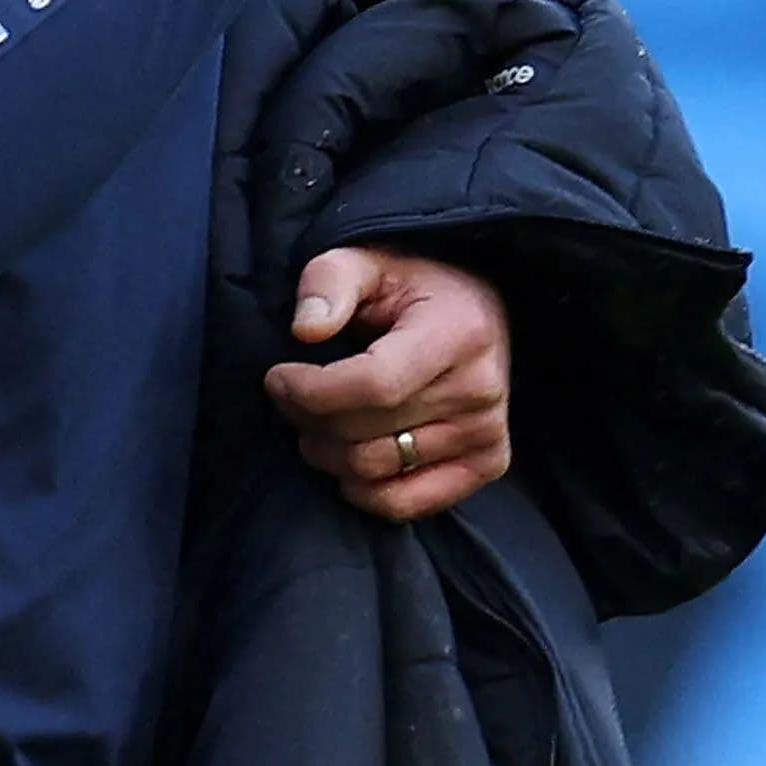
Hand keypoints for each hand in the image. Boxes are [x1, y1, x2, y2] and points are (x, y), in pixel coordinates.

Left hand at [263, 246, 513, 523]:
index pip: (373, 385)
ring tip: (316, 422)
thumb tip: (306, 329)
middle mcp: (481, 389)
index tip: (277, 377)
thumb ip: (330, 280)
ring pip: (375, 472)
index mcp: (458, 332)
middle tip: (289, 397)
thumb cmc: (414, 285)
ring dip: (327, 453)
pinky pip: (405, 505)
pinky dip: (361, 491)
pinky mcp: (487, 465)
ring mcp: (487, 433)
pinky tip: (347, 456)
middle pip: (365, 434)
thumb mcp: (368, 260)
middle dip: (308, 419)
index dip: (311, 392)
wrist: (480, 307)